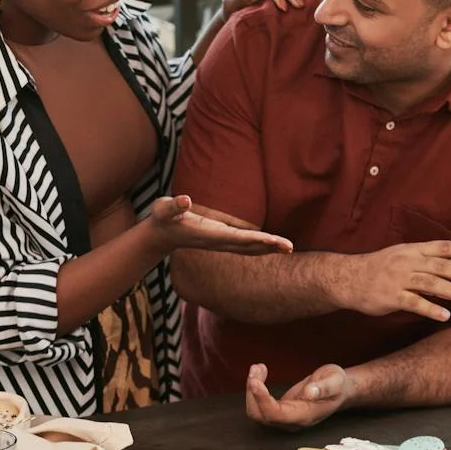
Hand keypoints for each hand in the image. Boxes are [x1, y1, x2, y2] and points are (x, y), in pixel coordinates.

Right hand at [146, 195, 292, 256]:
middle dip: (269, 247)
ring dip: (268, 249)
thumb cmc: (162, 219)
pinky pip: (245, 245)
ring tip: (289, 248)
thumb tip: (185, 200)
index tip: (272, 241)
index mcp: (208, 234)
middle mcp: (218, 241)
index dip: (255, 239)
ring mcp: (220, 242)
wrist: (159, 235)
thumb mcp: (163, 209)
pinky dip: (260, 246)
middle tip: (290, 248)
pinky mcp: (221, 239)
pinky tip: (272, 245)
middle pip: (248, 247)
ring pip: (249, 249)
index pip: (237, 238)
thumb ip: (173, 206)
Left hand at [245, 362, 352, 428]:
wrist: (341, 390)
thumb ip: (324, 387)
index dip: (262, 400)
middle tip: (257, 368)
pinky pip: (260, 404)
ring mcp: (285, 417)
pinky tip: (261, 372)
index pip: (276, 414)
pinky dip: (256, 389)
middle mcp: (292, 421)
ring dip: (252, 390)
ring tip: (258, 367)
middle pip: (261, 416)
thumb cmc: (338, 385)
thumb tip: (309, 392)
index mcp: (304, 416)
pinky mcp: (281, 410)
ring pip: (257, 412)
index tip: (255, 381)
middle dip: (253, 393)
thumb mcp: (335, 381)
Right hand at [334, 240, 450, 322]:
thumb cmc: (381, 267)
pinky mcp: (391, 297)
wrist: (348, 278)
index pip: (443, 247)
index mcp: (413, 250)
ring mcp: (398, 279)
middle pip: (441, 266)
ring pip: (430, 284)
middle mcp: (408, 262)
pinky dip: (430, 309)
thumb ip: (428, 259)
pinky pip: (413, 303)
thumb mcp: (403, 255)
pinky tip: (445, 316)